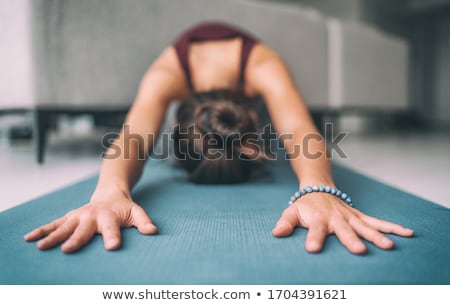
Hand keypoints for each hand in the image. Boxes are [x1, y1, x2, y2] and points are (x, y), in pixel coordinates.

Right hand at [24, 191, 157, 252]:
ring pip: (64, 226)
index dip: (112, 237)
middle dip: (76, 239)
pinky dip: (42, 230)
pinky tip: (29, 238)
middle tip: (67, 250)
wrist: (110, 193)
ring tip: (42, 246)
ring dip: (52, 236)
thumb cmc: (124, 208)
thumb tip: (152, 231)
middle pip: (83, 229)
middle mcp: (91, 216)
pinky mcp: (69, 217)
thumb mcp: (137, 213)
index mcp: (109, 216)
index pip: (111, 228)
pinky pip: (54, 224)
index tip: (112, 247)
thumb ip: (144, 221)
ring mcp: (78, 216)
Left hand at [272, 193, 413, 253]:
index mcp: (318, 218)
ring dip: (377, 235)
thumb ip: (285, 223)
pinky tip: (407, 233)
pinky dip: (392, 227)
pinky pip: (377, 221)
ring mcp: (350, 216)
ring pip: (365, 226)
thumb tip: (276, 233)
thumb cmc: (304, 205)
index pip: (315, 229)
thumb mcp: (291, 212)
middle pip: (344, 229)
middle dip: (351, 239)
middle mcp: (336, 217)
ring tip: (389, 246)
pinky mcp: (359, 216)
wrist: (318, 188)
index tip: (312, 249)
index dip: (313, 238)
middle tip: (359, 251)